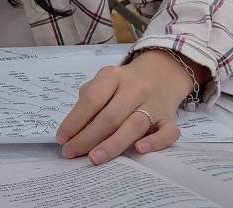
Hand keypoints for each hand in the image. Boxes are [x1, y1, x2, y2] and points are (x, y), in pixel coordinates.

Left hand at [56, 51, 195, 164]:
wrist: (161, 74)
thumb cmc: (123, 83)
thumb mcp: (104, 82)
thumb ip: (89, 100)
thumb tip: (71, 130)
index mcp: (113, 76)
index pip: (91, 99)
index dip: (74, 120)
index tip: (61, 139)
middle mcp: (135, 88)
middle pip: (110, 116)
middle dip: (87, 137)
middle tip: (71, 153)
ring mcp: (154, 104)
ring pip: (134, 125)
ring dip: (113, 144)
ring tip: (94, 158)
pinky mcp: (171, 119)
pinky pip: (167, 132)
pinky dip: (154, 142)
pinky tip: (138, 150)